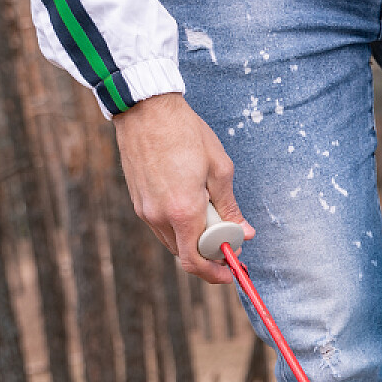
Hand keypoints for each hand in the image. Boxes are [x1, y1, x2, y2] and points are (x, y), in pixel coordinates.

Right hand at [113, 92, 251, 283]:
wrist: (145, 108)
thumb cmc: (186, 133)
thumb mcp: (220, 169)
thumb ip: (231, 207)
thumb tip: (244, 232)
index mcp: (182, 211)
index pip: (195, 262)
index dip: (216, 273)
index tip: (232, 271)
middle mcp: (159, 216)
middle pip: (185, 254)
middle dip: (209, 255)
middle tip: (229, 241)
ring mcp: (144, 209)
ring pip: (173, 241)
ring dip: (194, 239)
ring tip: (213, 216)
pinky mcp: (137, 200)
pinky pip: (161, 226)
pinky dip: (180, 225)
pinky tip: (193, 204)